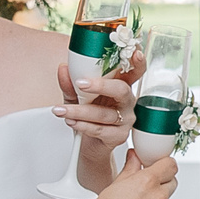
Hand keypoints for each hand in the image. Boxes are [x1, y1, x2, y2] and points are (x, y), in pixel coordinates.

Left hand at [54, 50, 136, 172]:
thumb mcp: (76, 98)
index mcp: (120, 86)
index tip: (135, 52)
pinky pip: (101, 130)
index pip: (134, 71)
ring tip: (61, 110)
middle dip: (100, 85)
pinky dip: (83, 125)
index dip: (137, 62)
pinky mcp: (119, 136)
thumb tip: (63, 69)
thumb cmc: (88, 117)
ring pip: (105, 113)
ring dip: (80, 111)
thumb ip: (70, 85)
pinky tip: (71, 122)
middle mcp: (127, 101)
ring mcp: (125, 120)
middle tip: (80, 83)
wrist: (89, 146)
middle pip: (121, 89)